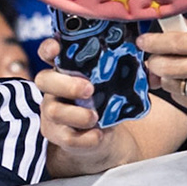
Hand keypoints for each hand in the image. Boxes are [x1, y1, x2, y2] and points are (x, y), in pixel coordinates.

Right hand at [33, 38, 131, 174]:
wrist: (101, 133)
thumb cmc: (104, 100)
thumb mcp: (109, 83)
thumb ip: (115, 70)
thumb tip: (141, 59)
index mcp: (64, 70)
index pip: (48, 53)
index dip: (48, 49)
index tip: (56, 48)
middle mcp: (53, 89)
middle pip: (44, 80)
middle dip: (66, 84)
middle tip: (89, 90)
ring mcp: (52, 112)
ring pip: (54, 111)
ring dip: (78, 114)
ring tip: (95, 117)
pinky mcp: (57, 134)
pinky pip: (67, 137)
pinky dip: (85, 137)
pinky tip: (98, 134)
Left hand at [138, 17, 186, 116]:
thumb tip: (165, 28)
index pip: (176, 43)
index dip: (153, 42)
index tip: (143, 41)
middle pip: (169, 68)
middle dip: (155, 62)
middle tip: (154, 58)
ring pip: (173, 86)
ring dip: (166, 78)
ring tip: (172, 70)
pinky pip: (183, 100)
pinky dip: (178, 91)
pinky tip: (186, 82)